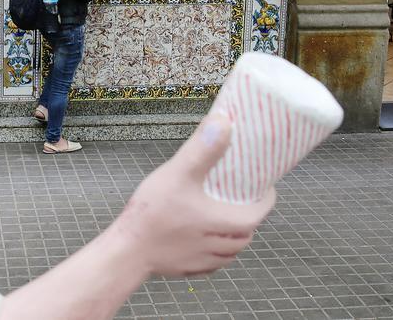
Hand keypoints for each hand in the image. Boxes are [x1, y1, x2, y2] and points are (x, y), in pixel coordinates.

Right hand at [107, 115, 274, 277]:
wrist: (127, 251)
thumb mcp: (178, 174)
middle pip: (245, 235)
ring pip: (229, 251)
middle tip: (241, 200)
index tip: (265, 188)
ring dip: (231, 236)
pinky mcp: (188, 269)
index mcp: (222, 223)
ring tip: (222, 218)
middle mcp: (218, 246)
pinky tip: (201, 239)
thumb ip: (203, 149)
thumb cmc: (152, 214)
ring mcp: (203, 261)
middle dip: (247, 218)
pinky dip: (213, 251)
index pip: (257, 214)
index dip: (264, 201)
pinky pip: (210, 262)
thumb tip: (224, 122)